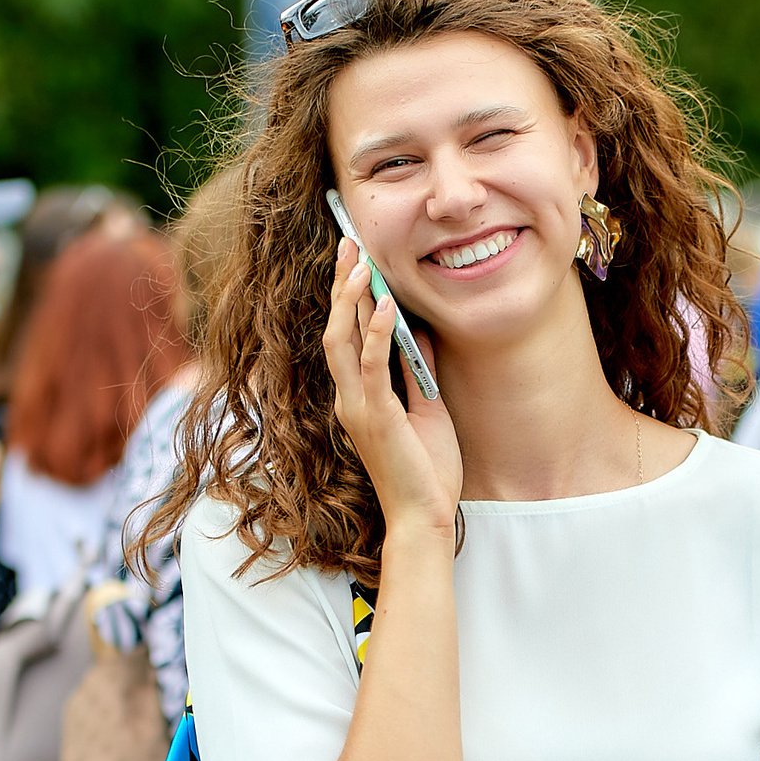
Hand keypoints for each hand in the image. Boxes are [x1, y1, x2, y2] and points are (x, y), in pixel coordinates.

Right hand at [323, 238, 460, 536]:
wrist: (426, 516)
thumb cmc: (426, 470)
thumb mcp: (426, 408)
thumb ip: (414, 371)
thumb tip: (415, 331)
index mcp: (358, 398)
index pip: (344, 338)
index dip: (346, 298)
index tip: (354, 261)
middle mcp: (349, 399)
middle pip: (333, 330)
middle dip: (341, 285)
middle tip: (349, 244)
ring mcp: (358, 408)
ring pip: (341, 342)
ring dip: (350, 300)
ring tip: (361, 264)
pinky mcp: (377, 417)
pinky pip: (371, 367)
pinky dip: (376, 334)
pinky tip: (384, 306)